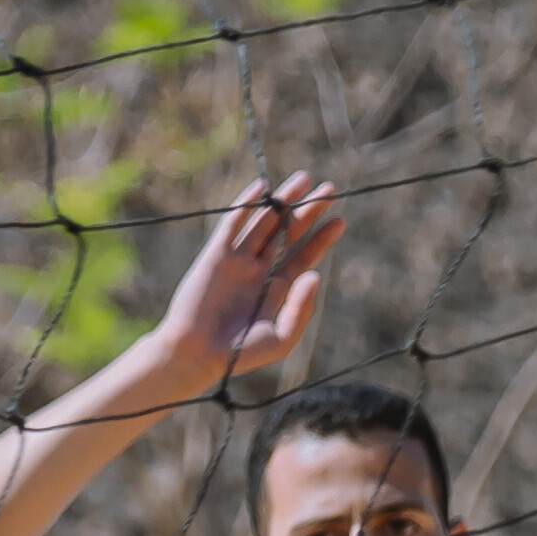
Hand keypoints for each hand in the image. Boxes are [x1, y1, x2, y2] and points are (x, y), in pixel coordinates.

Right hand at [146, 177, 342, 388]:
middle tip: (330, 189)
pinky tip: (263, 187)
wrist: (195, 356)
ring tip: (304, 179)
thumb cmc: (238, 356)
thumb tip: (315, 274)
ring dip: (283, 200)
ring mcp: (236, 261)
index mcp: (274, 290)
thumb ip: (301, 309)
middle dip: (308, 211)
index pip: (303, 257)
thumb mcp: (281, 339)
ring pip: (264, 222)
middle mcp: (257, 271)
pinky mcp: (215, 255)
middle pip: (288, 233)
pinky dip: (246, 204)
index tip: (341, 220)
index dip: (322, 239)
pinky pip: (232, 224)